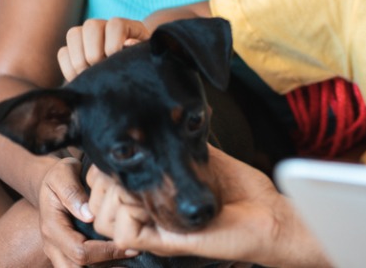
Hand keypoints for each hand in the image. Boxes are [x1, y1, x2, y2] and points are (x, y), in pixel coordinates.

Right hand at [38, 157, 137, 266]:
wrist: (51, 181)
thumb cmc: (61, 176)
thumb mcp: (63, 174)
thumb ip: (72, 192)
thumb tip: (88, 214)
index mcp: (52, 227)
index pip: (79, 251)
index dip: (105, 252)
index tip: (128, 245)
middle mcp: (53, 244)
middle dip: (105, 267)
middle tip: (132, 255)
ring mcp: (58, 250)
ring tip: (129, 261)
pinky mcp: (67, 251)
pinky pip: (82, 267)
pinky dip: (102, 266)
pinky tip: (122, 260)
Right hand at [57, 17, 149, 80]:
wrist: (130, 76)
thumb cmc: (142, 67)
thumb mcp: (146, 59)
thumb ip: (140, 51)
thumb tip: (129, 43)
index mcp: (127, 27)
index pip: (115, 25)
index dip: (113, 44)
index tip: (115, 60)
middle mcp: (104, 27)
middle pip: (91, 25)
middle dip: (94, 52)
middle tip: (100, 69)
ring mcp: (86, 37)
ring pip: (73, 34)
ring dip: (79, 59)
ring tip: (89, 76)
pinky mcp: (73, 51)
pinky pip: (62, 52)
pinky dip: (68, 68)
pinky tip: (80, 79)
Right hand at [88, 146, 331, 267]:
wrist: (269, 214)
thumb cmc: (243, 192)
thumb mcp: (202, 158)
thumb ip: (175, 146)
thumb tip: (155, 122)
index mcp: (154, 199)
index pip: (103, 187)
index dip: (106, 167)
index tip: (126, 152)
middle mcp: (150, 217)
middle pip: (96, 201)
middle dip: (107, 177)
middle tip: (136, 167)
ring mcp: (155, 231)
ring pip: (103, 218)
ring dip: (117, 191)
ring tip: (146, 182)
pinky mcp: (165, 242)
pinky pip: (124, 232)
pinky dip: (130, 210)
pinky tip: (152, 198)